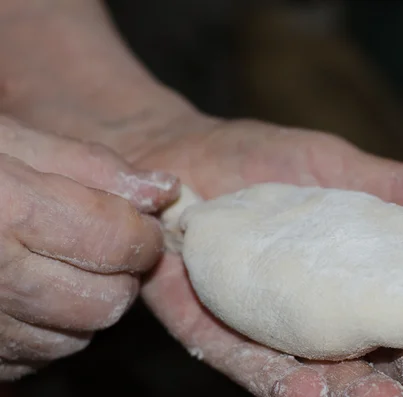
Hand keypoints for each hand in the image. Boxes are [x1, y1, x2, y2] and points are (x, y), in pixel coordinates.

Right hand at [0, 116, 178, 379]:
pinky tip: (33, 292)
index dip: (143, 232)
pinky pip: (37, 357)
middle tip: (106, 245)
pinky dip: (51, 329)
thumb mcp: (11, 141)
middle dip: (122, 272)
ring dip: (89, 303)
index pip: (115, 240)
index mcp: (7, 212)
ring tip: (64, 265)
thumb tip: (164, 190)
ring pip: (77, 337)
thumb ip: (90, 165)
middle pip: (106, 301)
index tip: (142, 222)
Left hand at [135, 117, 402, 396]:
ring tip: (389, 394)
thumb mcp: (332, 165)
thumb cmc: (258, 158)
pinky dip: (285, 384)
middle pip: (388, 352)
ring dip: (361, 390)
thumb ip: (396, 188)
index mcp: (364, 272)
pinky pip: (256, 370)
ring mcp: (278, 329)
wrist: (176, 159)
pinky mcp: (223, 337)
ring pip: (329, 374)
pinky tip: (309, 389)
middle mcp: (329, 310)